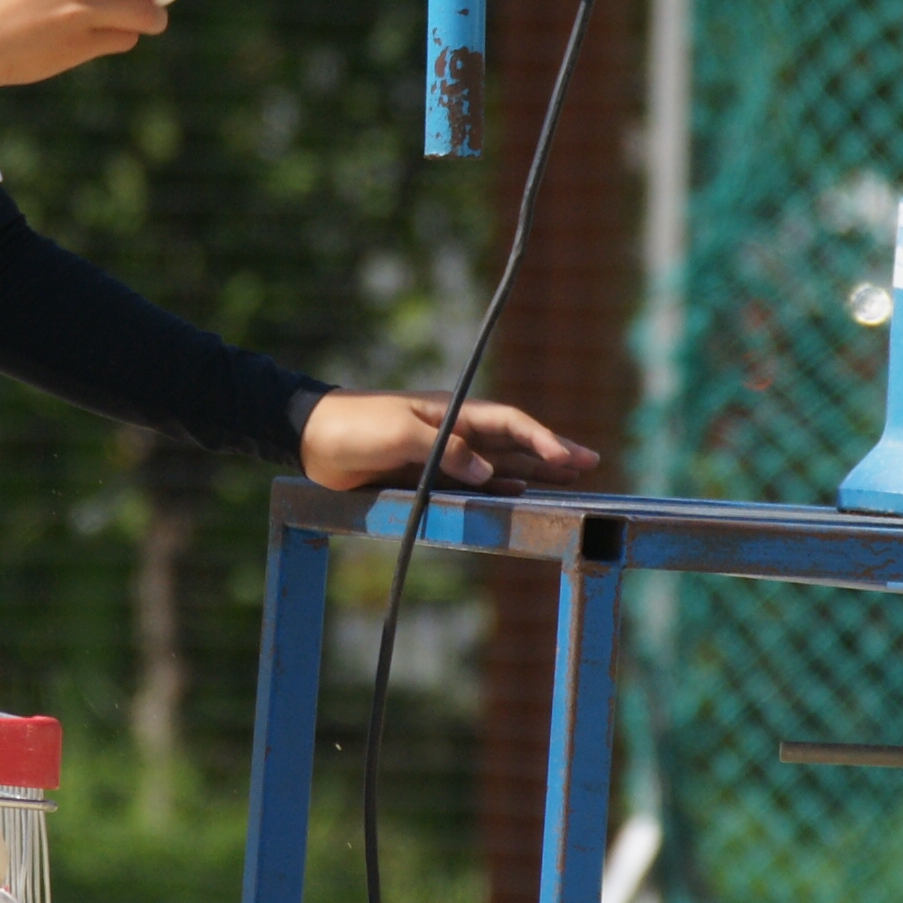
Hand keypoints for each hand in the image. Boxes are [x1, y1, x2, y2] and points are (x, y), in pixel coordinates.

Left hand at [298, 390, 599, 493]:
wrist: (312, 439)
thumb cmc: (353, 427)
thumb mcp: (398, 434)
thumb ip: (444, 450)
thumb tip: (489, 472)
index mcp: (453, 410)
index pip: (509, 423)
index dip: (542, 439)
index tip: (568, 457)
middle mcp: (455, 429)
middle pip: (515, 442)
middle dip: (553, 451)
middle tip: (590, 462)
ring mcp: (444, 452)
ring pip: (501, 463)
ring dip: (534, 470)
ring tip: (571, 476)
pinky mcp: (428, 474)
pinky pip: (475, 482)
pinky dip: (501, 486)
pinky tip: (521, 492)